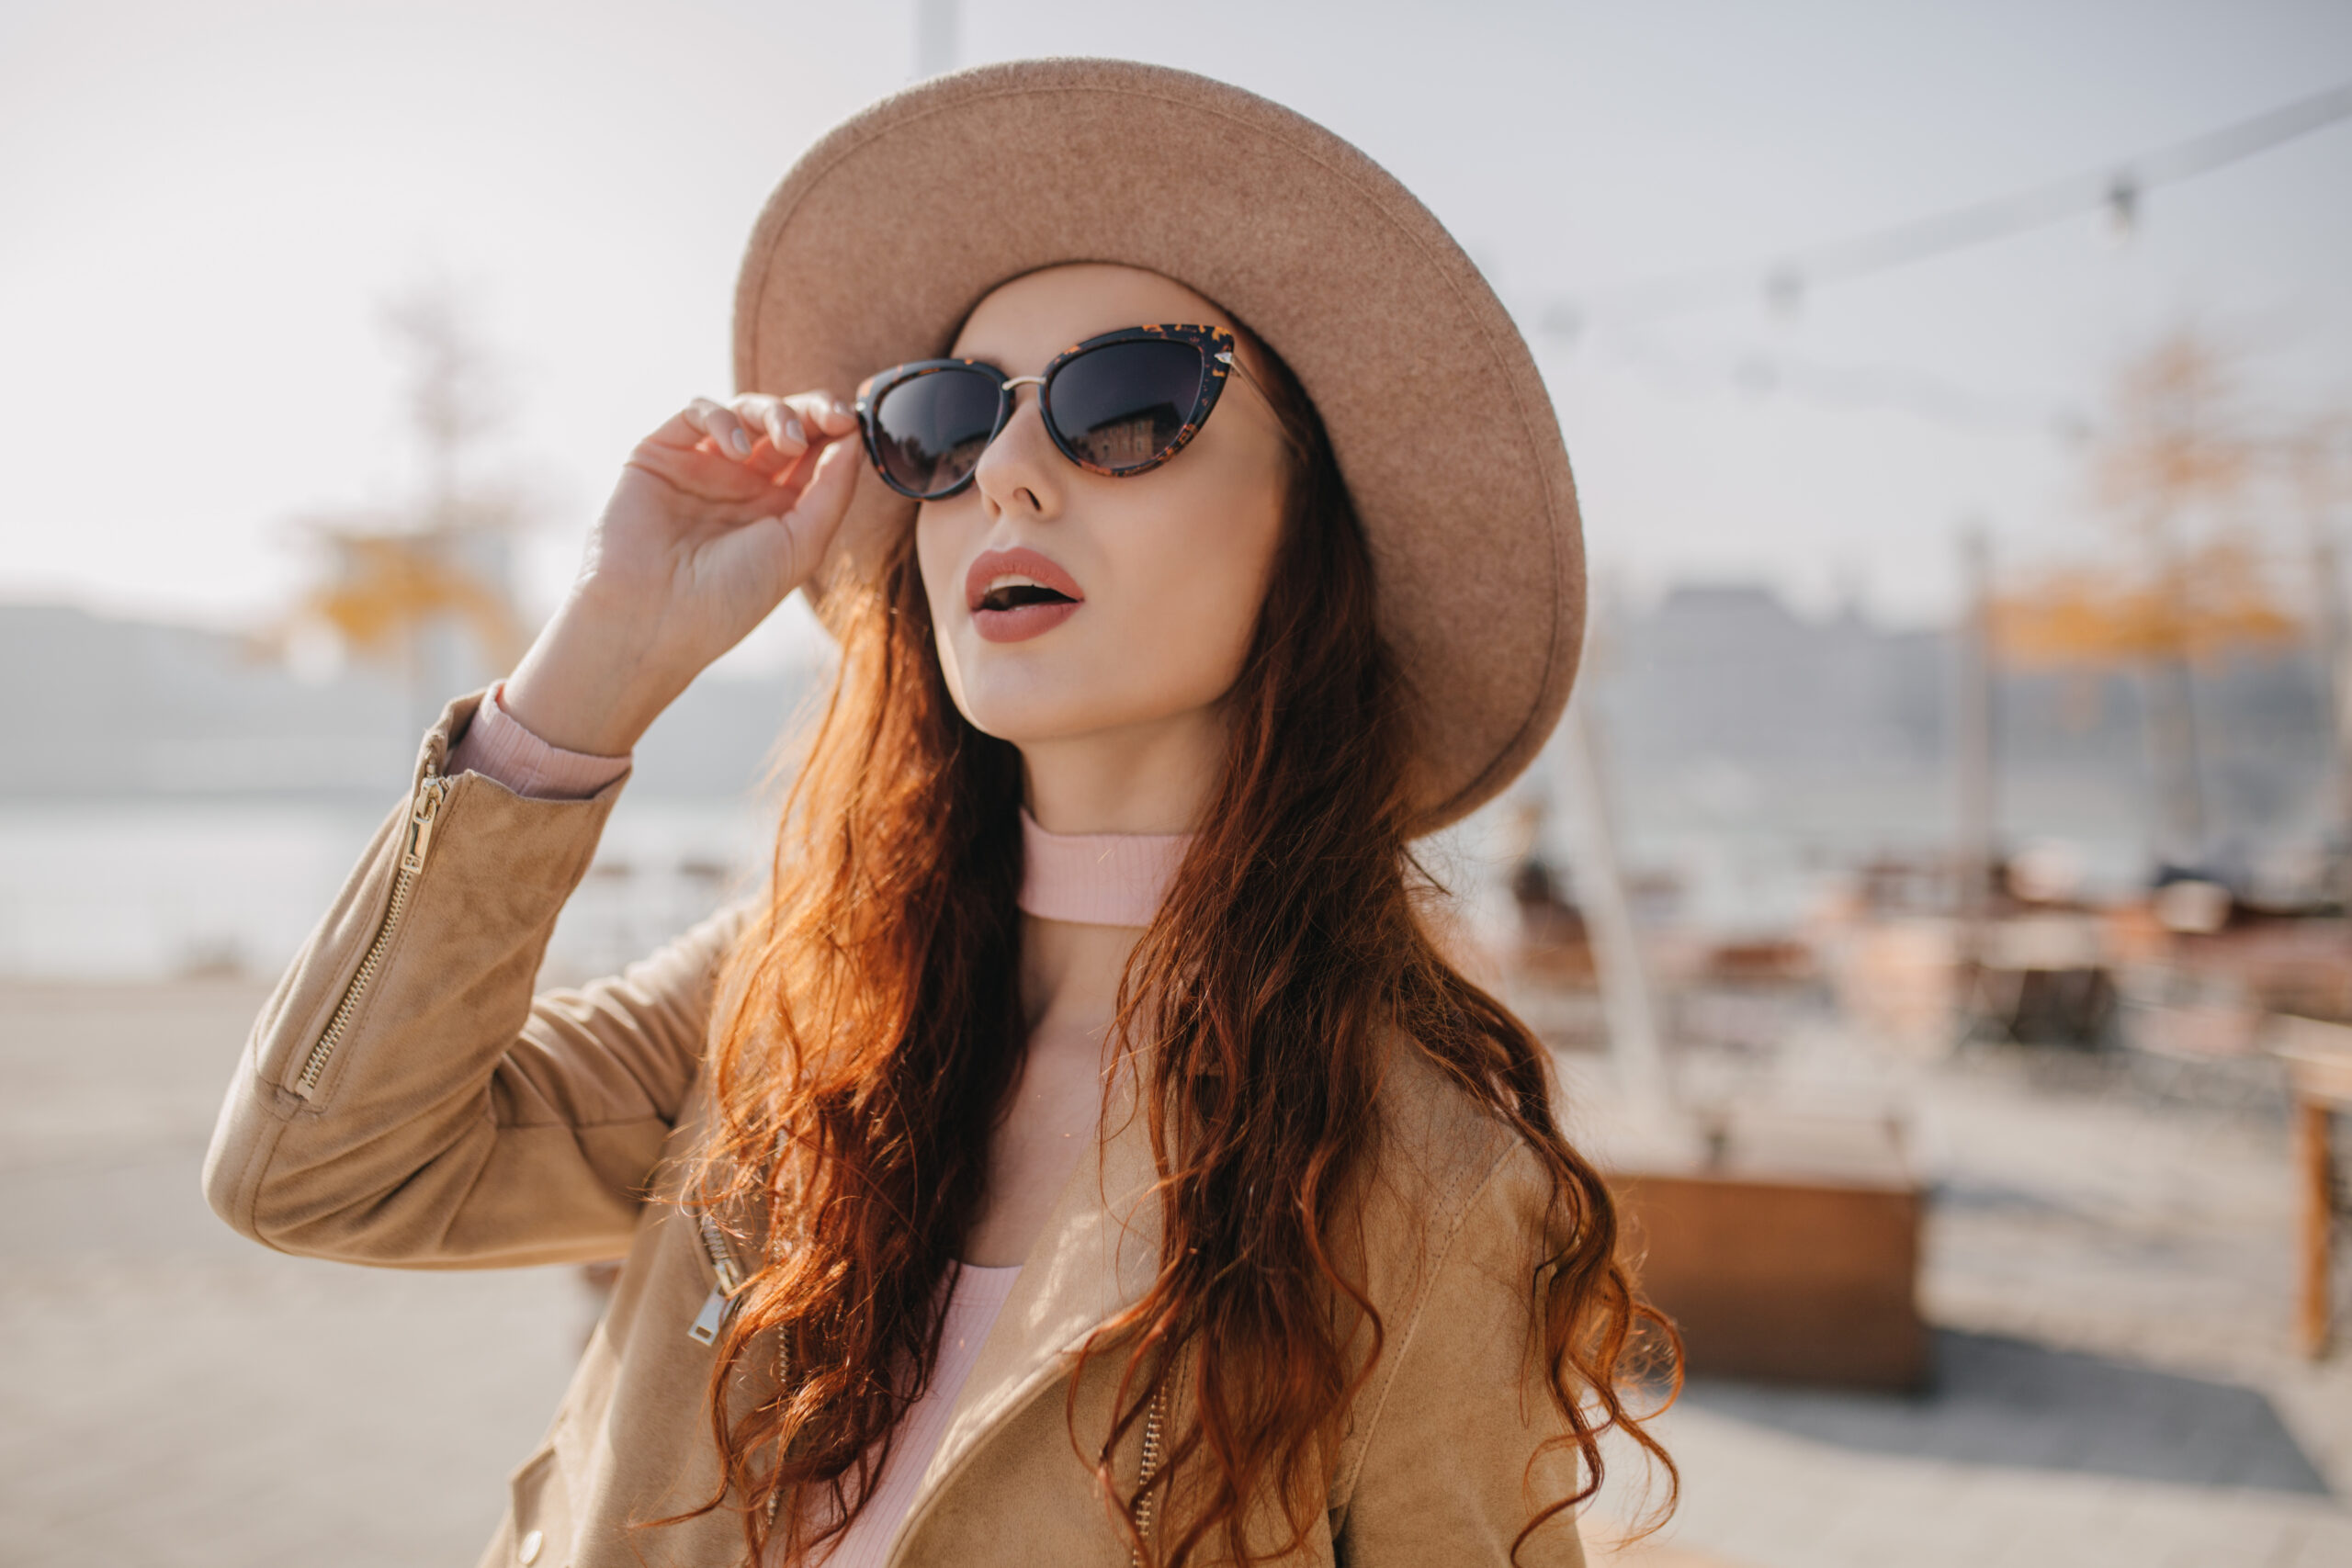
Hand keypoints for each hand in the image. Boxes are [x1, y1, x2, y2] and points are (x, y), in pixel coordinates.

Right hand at [500, 391, 862, 755]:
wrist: (652, 619)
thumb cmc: (729, 597)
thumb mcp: (801, 546)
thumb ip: (832, 491)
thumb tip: (856, 437)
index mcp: (779, 509)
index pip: (815, 453)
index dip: (836, 430)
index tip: (853, 423)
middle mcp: (742, 485)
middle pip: (785, 424)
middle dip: (813, 412)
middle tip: (833, 416)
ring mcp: (702, 466)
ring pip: (745, 411)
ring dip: (774, 412)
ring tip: (788, 441)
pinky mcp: (661, 454)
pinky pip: (696, 412)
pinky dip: (722, 417)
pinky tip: (738, 449)